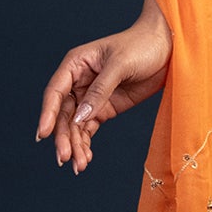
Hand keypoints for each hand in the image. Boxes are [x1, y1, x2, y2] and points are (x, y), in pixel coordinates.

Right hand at [36, 0, 172, 174]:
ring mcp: (92, 96)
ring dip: (75, 144)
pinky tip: (86, 158)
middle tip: (65, 158)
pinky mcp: (106, 108)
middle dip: (63, 136)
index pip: (55, 92)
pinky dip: (87, 143)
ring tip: (79, 165)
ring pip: (76, 125)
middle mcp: (79, 81)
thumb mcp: (120, 65)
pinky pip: (90, 128)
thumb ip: (100, 91)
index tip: (43, 134)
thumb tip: (80, 118)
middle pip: (63, 113)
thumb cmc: (142, 45)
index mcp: (76, 64)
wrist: (169, 47)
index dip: (47, 113)